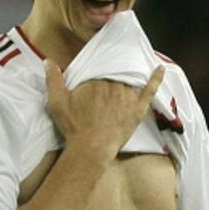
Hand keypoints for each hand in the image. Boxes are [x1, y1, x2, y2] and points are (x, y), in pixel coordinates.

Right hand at [43, 59, 163, 157]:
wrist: (91, 148)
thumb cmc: (73, 125)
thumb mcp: (57, 101)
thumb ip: (53, 79)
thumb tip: (48, 61)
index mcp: (95, 80)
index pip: (101, 67)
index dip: (99, 70)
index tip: (97, 71)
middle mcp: (114, 84)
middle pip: (116, 72)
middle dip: (113, 72)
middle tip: (111, 75)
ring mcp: (128, 96)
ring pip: (131, 79)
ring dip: (131, 73)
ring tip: (131, 67)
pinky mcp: (138, 109)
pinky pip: (150, 90)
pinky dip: (156, 79)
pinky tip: (160, 68)